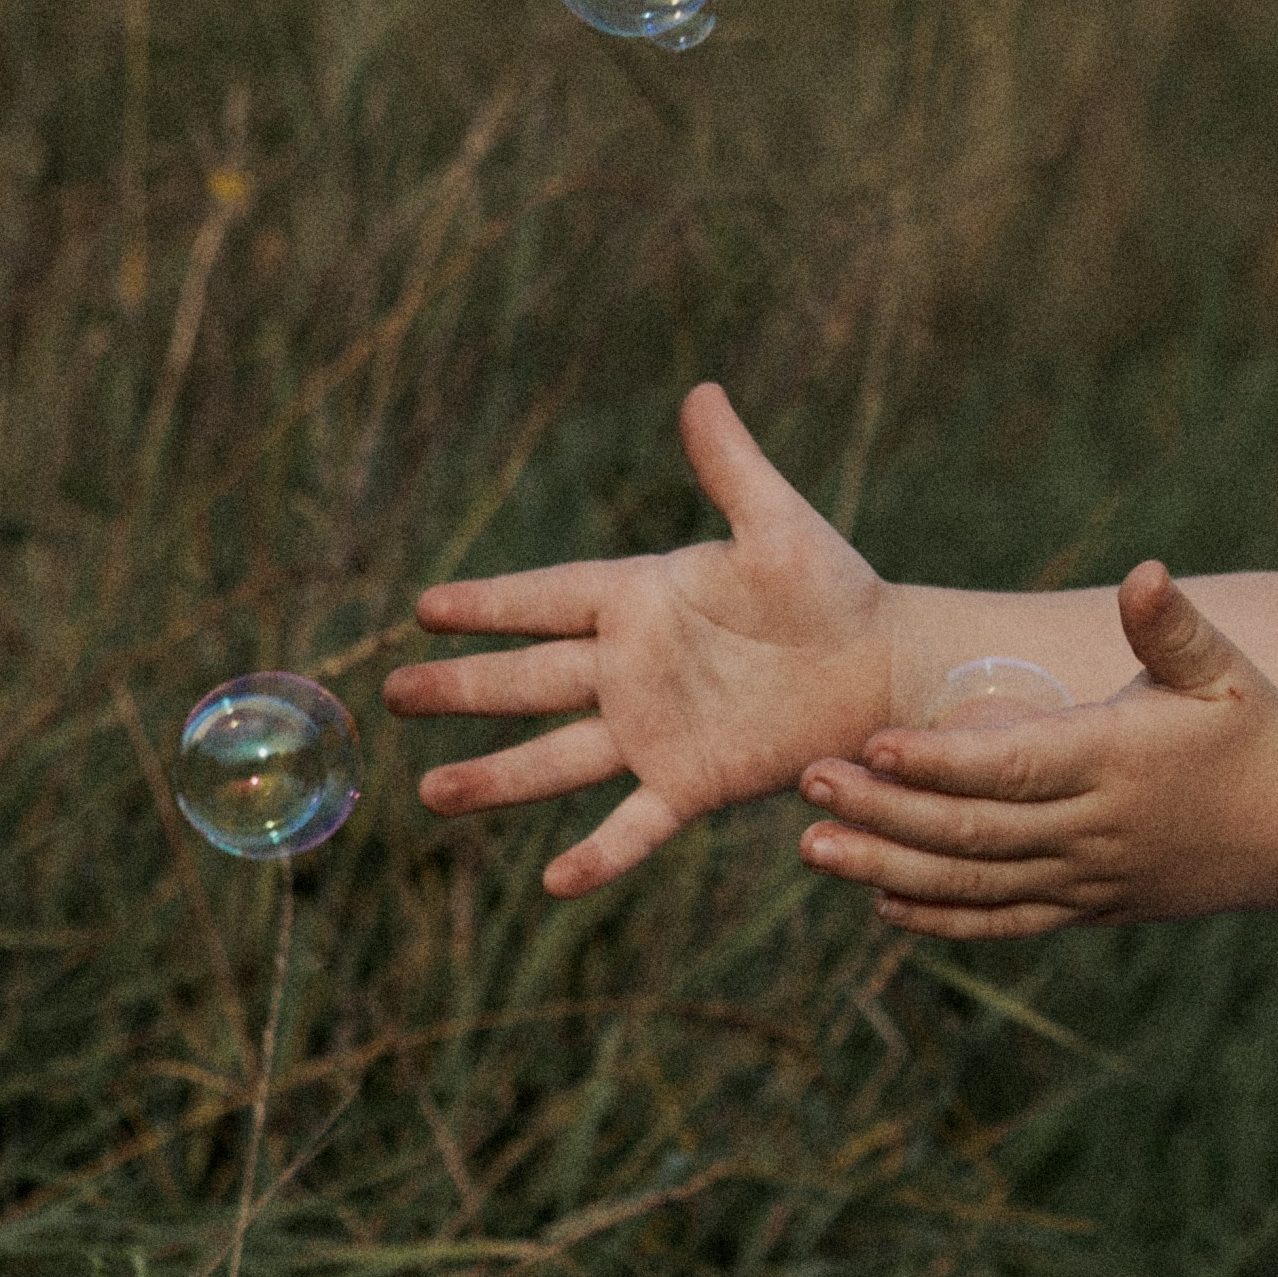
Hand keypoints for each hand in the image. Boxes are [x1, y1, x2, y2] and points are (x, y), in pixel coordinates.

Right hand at [385, 384, 894, 898]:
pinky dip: (600, 854)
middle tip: (392, 695)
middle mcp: (633, 668)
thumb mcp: (778, 523)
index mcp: (642, 599)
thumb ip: (730, 466)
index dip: (487, 604)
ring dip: (496, 777)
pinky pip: (636, 823)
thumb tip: (700, 392)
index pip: (546, 600)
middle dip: (461, 687)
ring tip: (431, 796)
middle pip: (529, 679)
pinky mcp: (693, 782)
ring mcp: (656, 730)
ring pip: (557, 757)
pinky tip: (554, 884)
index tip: (424, 608)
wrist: (885, 668)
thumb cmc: (834, 588)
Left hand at [794, 562, 1277, 938]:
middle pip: (974, 831)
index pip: (1013, 765)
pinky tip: (880, 903)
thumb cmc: (1253, 728)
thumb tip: (1146, 572)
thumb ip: (1170, 622)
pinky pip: (1006, 922)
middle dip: (884, 812)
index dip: (940, 761)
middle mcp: (1097, 829)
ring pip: (977, 884)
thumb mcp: (1221, 667)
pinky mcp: (1091, 909)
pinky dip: (942, 918)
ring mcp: (1091, 878)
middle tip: (806, 785)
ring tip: (814, 850)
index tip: (873, 745)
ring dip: (890, 868)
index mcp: (1118, 759)